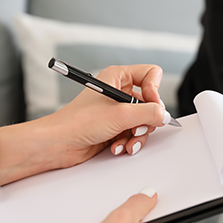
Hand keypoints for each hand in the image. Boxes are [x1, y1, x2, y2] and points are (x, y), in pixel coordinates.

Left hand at [0, 65, 168, 185]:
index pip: (151, 75)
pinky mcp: (115, 127)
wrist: (58, 144)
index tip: (151, 106)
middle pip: (150, 102)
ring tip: (125, 142)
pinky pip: (134, 133)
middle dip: (146, 120)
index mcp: (117, 77)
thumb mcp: (120, 115)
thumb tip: (165, 115)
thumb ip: (149, 113)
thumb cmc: (78, 122)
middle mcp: (118, 91)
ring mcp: (117, 110)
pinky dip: (128, 142)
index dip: (154, 91)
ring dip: (137, 135)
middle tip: (138, 128)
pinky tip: (117, 147)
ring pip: (144, 120)